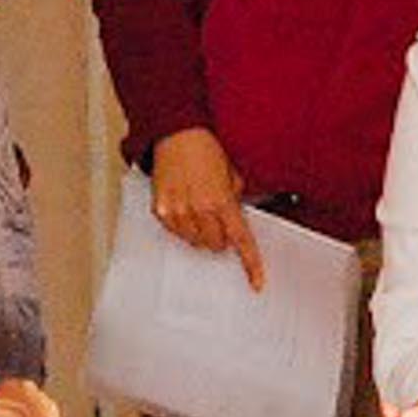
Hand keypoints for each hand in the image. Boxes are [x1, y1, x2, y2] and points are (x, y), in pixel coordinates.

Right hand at [151, 127, 264, 290]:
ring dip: (202, 233)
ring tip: (200, 208)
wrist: (176, 134)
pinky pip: (177, 233)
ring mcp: (178, 212)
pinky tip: (185, 206)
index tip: (257, 281)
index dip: (251, 264)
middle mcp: (200, 210)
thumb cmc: (205, 150)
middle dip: (222, 238)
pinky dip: (184, 226)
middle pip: (216, 246)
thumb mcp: (232, 174)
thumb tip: (236, 218)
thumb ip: (235, 199)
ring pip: (196, 242)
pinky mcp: (161, 211)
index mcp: (222, 201)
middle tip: (219, 219)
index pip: (241, 240)